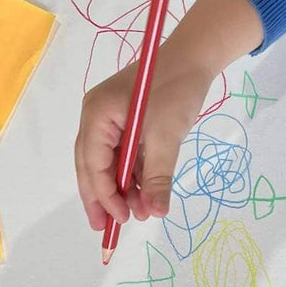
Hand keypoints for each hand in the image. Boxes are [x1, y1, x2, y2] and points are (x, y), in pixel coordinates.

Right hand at [74, 0, 263, 229]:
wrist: (194, 56)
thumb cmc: (177, 88)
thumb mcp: (166, 136)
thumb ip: (157, 177)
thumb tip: (156, 213)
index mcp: (96, 114)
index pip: (93, 163)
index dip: (105, 196)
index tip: (124, 219)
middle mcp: (95, 117)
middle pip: (91, 165)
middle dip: (102, 198)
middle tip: (108, 230)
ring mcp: (108, 118)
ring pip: (106, 162)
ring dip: (120, 188)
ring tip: (137, 213)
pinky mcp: (124, 121)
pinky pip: (121, 153)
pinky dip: (130, 174)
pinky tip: (141, 194)